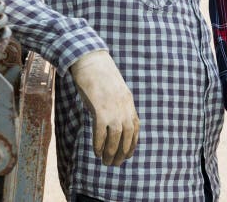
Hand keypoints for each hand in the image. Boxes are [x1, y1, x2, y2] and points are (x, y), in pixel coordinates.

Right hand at [70, 50, 139, 165]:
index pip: (135, 127)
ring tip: (105, 162)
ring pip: (116, 137)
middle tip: (115, 164)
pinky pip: (101, 132)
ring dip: (111, 152)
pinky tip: (96, 152)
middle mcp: (124, 107)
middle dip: (122, 152)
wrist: (91, 61)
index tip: (128, 155)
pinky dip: (99, 144)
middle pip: (128, 135)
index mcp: (128, 102)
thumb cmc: (99, 75)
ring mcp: (113, 108)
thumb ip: (116, 104)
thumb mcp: (113, 90)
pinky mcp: (100, 109)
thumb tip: (112, 119)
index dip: (133, 143)